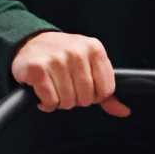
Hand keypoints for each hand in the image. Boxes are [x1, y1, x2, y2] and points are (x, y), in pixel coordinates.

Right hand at [11, 32, 130, 116]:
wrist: (31, 42)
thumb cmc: (64, 57)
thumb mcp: (89, 66)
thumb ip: (106, 90)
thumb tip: (123, 111)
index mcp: (94, 49)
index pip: (106, 90)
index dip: (94, 96)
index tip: (84, 88)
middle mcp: (76, 52)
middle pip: (86, 98)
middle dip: (75, 99)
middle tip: (66, 87)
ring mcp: (56, 59)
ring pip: (67, 102)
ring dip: (60, 101)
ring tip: (54, 87)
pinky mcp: (37, 69)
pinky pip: (50, 101)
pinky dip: (46, 103)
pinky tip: (43, 91)